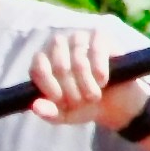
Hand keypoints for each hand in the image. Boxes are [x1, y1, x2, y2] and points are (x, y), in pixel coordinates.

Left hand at [30, 27, 149, 132]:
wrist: (114, 102)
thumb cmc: (83, 105)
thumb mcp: (64, 114)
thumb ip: (49, 112)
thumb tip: (35, 107)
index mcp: (42, 60)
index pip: (39, 68)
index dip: (51, 88)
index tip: (62, 102)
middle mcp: (57, 44)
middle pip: (60, 67)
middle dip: (72, 92)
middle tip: (82, 102)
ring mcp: (78, 37)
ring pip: (80, 62)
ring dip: (88, 86)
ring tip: (93, 95)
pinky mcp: (100, 36)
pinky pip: (97, 52)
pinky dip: (101, 72)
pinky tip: (103, 81)